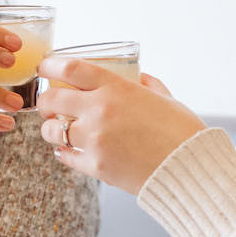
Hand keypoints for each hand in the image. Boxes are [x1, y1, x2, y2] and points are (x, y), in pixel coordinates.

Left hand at [35, 57, 205, 193]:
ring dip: (51, 129)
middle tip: (49, 105)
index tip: (45, 68)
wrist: (190, 169)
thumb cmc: (182, 131)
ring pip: (52, 131)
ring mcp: (95, 140)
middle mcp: (100, 110)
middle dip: (45, 101)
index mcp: (117, 88)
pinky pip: (66, 156)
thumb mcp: (165, 97)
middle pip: (51, 99)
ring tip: (59, 130)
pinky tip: (69, 150)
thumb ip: (147, 84)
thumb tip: (137, 76)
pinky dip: (65, 152)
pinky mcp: (96, 166)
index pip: (69, 69)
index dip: (50, 66)